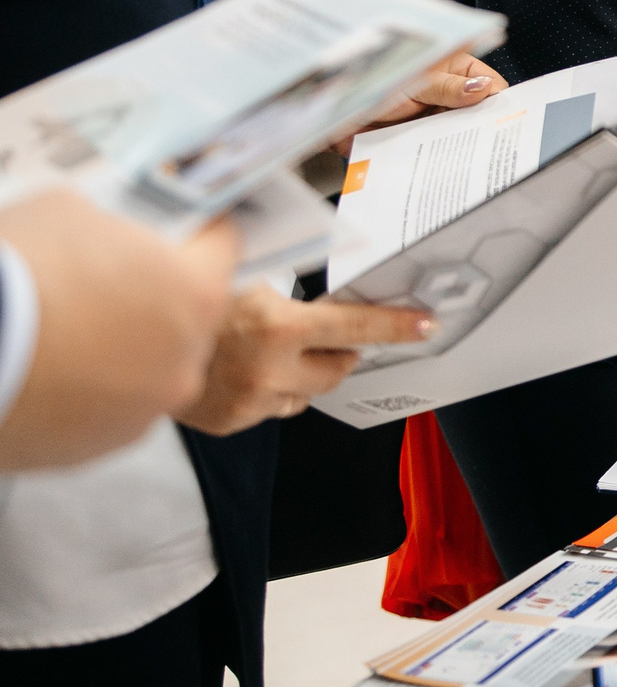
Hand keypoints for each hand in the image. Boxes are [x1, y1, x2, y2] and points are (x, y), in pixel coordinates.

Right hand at [0, 194, 237, 469]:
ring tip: (59, 330)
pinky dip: (82, 390)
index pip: (221, 248)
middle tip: (98, 283)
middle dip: (149, 298)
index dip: (198, 233)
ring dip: (115, 350)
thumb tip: (111, 234)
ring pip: (144, 368)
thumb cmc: (12, 273)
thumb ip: (112, 227)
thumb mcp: (67, 212)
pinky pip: (104, 408)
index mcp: (195, 294)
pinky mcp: (96, 447)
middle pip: (185, 317)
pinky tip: (44, 368)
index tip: (185, 229)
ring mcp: (142, 410)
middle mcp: (184, 359)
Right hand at [177, 285, 436, 434]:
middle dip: (338, 349)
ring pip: (306, 392)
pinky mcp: (231, 423)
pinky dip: (269, 389)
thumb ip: (285, 280)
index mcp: (275, 325)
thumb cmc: (183, 295)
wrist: (118, 339)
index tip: (427, 324)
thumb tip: (332, 264)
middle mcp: (267, 369)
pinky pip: (272, 408)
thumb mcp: (238, 274)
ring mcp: (249, 402)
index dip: (395, 325)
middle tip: (319, 332)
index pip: (356, 326)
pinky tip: (241, 368)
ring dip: (301, 372)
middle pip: (338, 367)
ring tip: (267, 348)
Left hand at [336, 49, 506, 153]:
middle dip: (482, 127)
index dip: (498, 102)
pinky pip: (438, 148)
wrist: (330, 107)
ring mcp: (435, 116)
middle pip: (477, 113)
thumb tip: (484, 90)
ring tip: (468, 156)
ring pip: (459, 133)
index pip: (489, 85)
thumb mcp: (416, 80)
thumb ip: (449, 88)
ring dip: (461, 144)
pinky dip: (441, 157)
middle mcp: (448, 93)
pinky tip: (444, 163)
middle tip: (490, 142)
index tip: (505, 119)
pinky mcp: (420, 137)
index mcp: (455, 69)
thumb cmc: (371, 77)